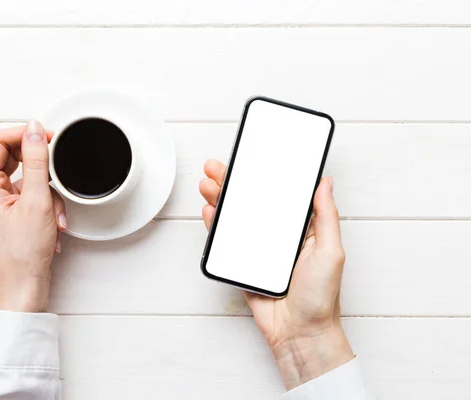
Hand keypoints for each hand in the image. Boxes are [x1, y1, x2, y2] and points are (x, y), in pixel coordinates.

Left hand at [0, 121, 66, 312]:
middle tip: (57, 164)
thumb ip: (37, 161)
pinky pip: (31, 195)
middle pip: (12, 156)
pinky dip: (47, 204)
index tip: (47, 136)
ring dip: (48, 191)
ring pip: (26, 177)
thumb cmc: (23, 254)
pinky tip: (54, 223)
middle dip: (40, 164)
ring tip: (55, 213)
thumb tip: (35, 130)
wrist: (24, 287)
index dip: (23, 134)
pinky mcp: (12, 212)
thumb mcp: (37, 201)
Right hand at [200, 160, 353, 389]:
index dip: (262, 176)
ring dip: (220, 200)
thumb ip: (326, 216)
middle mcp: (277, 236)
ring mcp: (258, 250)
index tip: (249, 159)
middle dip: (232, 183)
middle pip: (251, 202)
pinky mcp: (242, 265)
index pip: (277, 195)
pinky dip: (216, 226)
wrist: (299, 333)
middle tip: (216, 167)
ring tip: (207, 184)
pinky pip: (226, 242)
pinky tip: (210, 211)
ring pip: (235, 218)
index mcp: (299, 229)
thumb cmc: (320, 297)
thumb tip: (325, 183)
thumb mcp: (331, 251)